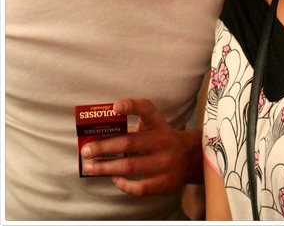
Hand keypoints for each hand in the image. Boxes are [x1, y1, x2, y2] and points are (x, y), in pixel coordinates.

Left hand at [80, 98, 202, 195]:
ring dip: (105, 168)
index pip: (146, 109)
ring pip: (129, 166)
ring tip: (89, 167)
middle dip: (104, 147)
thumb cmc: (158, 139)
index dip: (131, 106)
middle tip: (85, 151)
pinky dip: (122, 183)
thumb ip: (128, 128)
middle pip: (129, 143)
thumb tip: (95, 138)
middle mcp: (163, 140)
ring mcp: (164, 162)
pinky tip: (114, 178)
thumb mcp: (150, 127)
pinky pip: (138, 187)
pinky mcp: (164, 182)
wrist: (187, 157)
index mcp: (157, 122)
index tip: (114, 107)